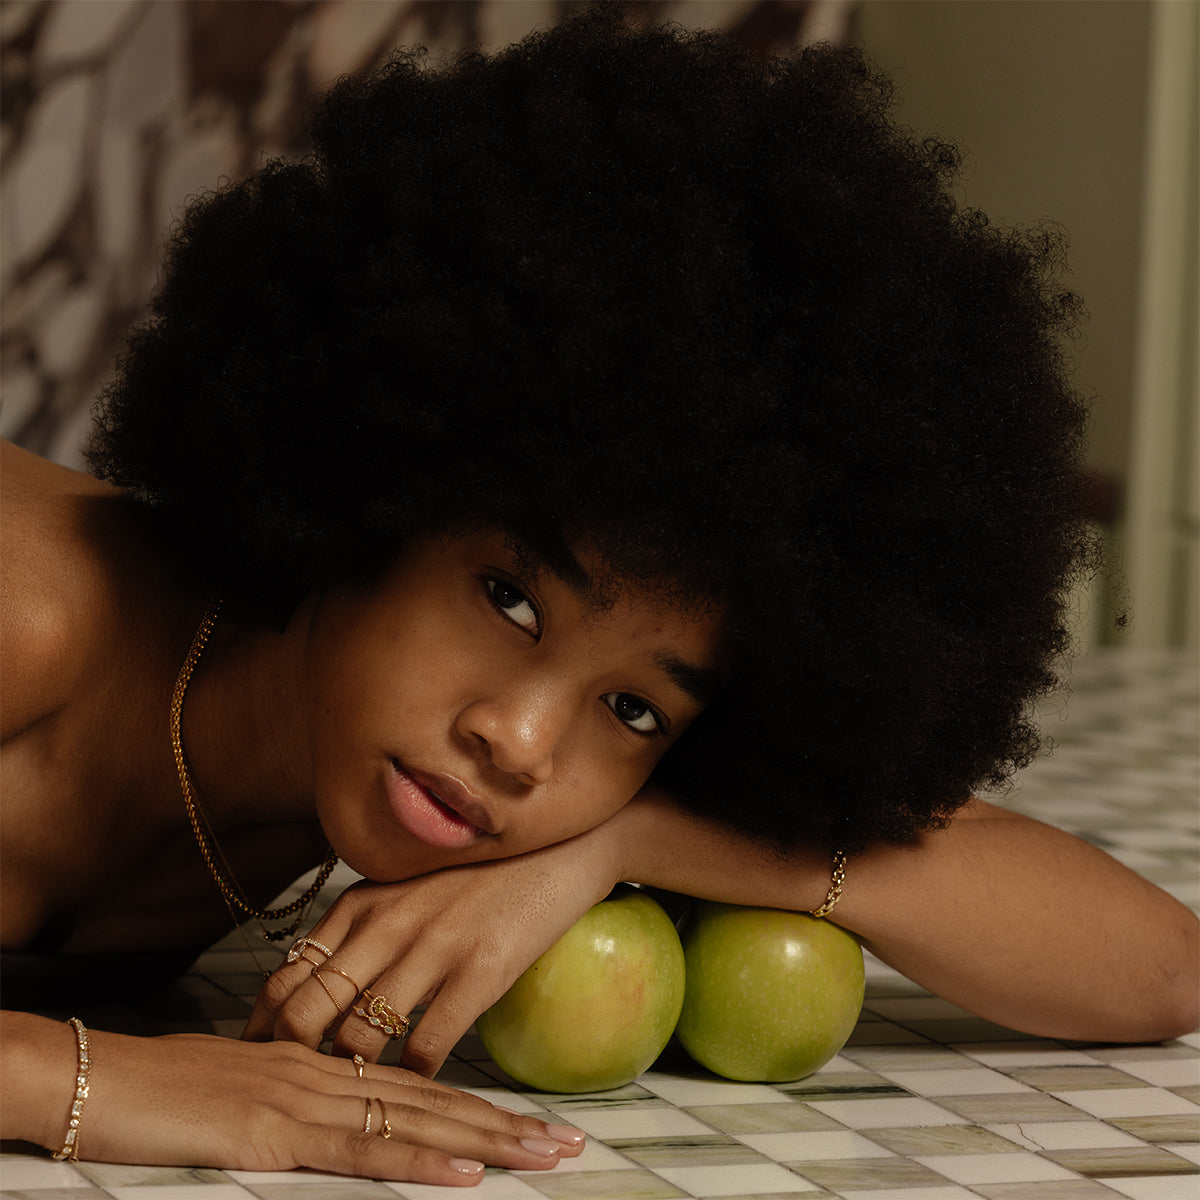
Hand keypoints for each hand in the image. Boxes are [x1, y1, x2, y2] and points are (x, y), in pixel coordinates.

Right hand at [63, 1029, 583, 1181]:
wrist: (103, 1076)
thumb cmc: (165, 1087)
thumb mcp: (244, 1088)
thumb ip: (295, 1097)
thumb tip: (335, 1111)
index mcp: (326, 1064)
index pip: (419, 1086)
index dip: (478, 1107)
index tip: (532, 1122)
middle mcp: (330, 1075)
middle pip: (435, 1103)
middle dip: (506, 1127)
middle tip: (569, 1142)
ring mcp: (308, 1100)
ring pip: (416, 1122)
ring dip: (487, 1142)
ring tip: (545, 1155)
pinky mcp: (277, 1131)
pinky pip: (362, 1151)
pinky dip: (418, 1165)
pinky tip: (464, 1175)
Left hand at [243, 824, 621, 1075]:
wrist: (555, 847)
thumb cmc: (478, 871)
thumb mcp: (407, 885)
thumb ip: (362, 926)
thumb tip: (318, 983)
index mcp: (362, 902)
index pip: (286, 976)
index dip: (264, 1029)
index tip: (261, 1061)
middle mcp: (386, 924)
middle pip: (309, 1013)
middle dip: (291, 1064)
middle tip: (294, 1093)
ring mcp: (432, 947)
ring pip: (361, 1038)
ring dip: (352, 1078)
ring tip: (356, 1097)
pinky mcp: (479, 971)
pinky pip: (428, 1046)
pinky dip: (414, 1080)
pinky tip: (416, 1086)